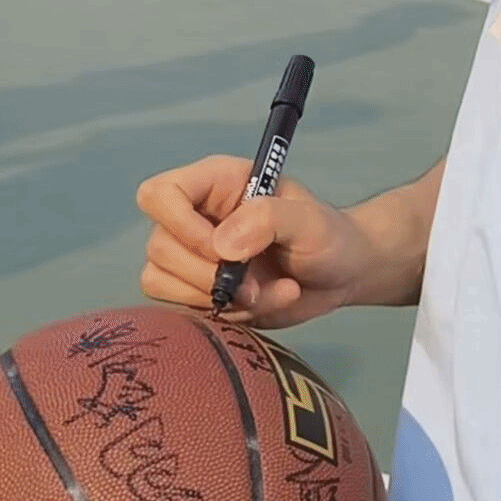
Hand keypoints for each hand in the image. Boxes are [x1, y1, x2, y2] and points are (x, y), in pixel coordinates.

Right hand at [138, 156, 381, 328]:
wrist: (342, 274)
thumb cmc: (327, 235)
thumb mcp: (308, 220)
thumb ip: (267, 220)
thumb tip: (221, 246)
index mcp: (214, 185)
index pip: (159, 195)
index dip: (179, 225)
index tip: (221, 250)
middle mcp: (194, 217)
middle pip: (159, 247)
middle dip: (208, 276)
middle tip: (255, 283)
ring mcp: (192, 257)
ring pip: (161, 282)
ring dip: (218, 298)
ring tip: (265, 293)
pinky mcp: (196, 292)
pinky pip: (182, 309)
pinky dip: (224, 315)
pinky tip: (260, 304)